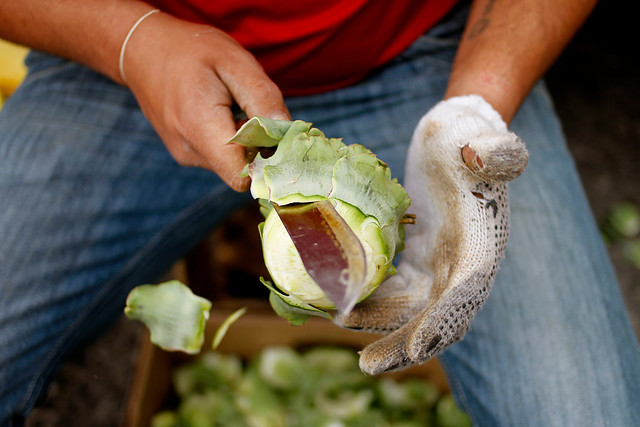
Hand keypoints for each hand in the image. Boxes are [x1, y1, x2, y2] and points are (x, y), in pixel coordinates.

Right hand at [122, 12, 289, 190]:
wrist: (143, 50)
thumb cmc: (192, 50)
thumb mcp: (234, 61)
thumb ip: (262, 98)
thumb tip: (288, 133)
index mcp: (199, 125)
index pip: (241, 176)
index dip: (268, 164)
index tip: (280, 139)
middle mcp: (189, 149)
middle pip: (241, 170)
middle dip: (259, 148)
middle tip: (257, 111)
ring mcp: (185, 155)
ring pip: (232, 164)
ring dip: (245, 143)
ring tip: (234, 107)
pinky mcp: (185, 154)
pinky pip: (220, 157)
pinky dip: (231, 141)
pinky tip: (223, 114)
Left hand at [335, 95, 528, 374]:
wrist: (456, 140)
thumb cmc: (468, 139)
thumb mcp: (481, 137)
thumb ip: (493, 150)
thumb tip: (484, 156)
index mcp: (481, 248)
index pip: (465, 294)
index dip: (443, 322)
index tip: (418, 349)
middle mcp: (461, 268)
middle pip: (434, 318)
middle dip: (404, 344)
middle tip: (368, 365)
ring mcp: (437, 268)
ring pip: (406, 310)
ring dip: (375, 325)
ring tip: (337, 322)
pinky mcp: (415, 260)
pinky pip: (390, 290)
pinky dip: (367, 300)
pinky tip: (335, 301)